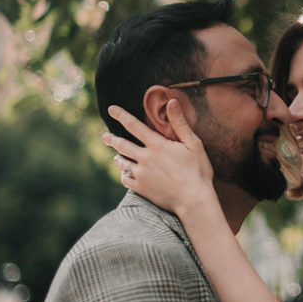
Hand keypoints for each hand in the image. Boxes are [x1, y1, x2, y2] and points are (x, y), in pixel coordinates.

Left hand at [101, 100, 215, 214]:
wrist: (194, 200)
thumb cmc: (198, 170)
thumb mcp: (193, 143)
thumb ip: (180, 123)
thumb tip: (172, 101)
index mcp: (157, 145)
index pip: (134, 126)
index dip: (121, 115)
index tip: (111, 109)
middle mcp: (145, 158)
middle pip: (121, 145)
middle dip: (111, 139)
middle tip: (104, 136)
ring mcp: (141, 174)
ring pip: (122, 163)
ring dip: (118, 158)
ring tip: (116, 157)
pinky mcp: (141, 189)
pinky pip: (125, 179)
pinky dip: (124, 174)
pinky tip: (126, 173)